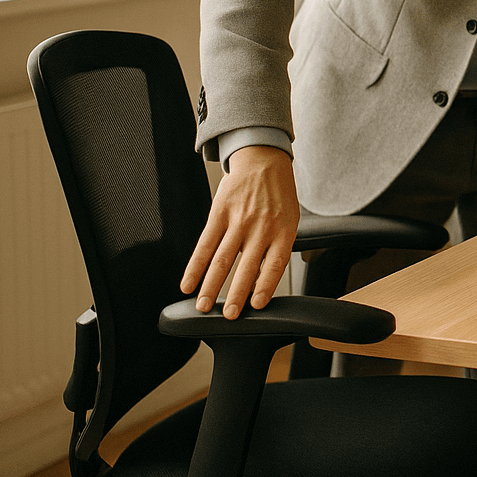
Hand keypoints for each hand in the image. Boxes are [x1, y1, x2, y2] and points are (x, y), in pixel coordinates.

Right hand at [181, 145, 299, 318]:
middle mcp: (261, 227)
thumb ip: (277, 247)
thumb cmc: (278, 195)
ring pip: (222, 259)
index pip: (274, 265)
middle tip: (228, 316)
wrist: (264, 160)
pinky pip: (205, 244)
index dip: (264, 287)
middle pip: (246, 267)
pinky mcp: (220, 214)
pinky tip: (188, 284)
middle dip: (236, 294)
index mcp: (283, 230)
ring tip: (204, 306)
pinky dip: (194, 267)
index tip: (256, 305)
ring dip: (211, 286)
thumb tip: (262, 281)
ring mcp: (239, 220)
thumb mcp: (289, 220)